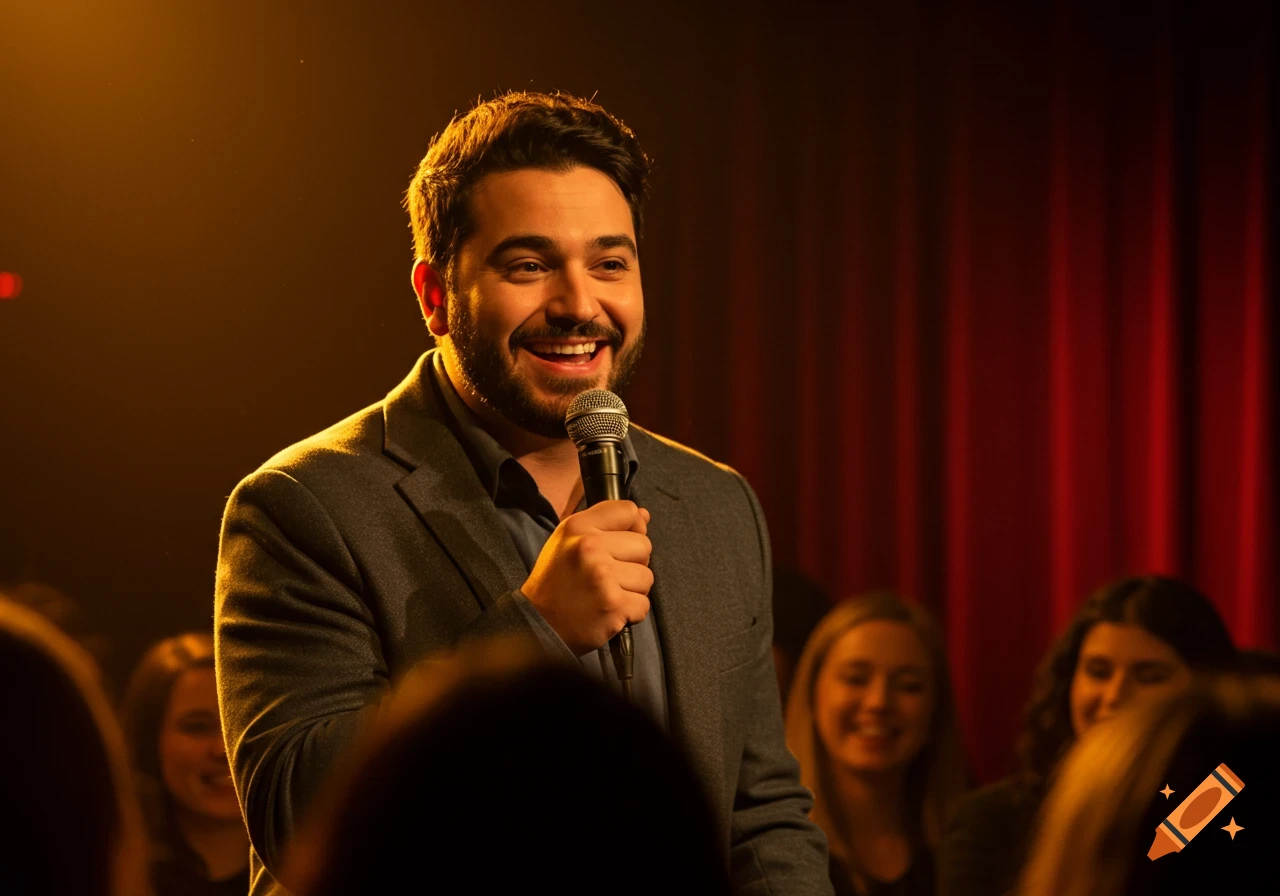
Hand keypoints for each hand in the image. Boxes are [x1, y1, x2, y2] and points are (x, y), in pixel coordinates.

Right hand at [521, 500, 652, 654]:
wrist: (539, 624)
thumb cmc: (557, 582)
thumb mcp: (569, 541)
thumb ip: (606, 523)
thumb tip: (644, 516)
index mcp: (578, 527)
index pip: (628, 511)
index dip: (632, 528)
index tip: (620, 543)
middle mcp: (590, 547)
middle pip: (644, 545)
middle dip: (632, 563)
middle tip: (607, 576)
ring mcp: (603, 576)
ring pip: (646, 576)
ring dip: (632, 589)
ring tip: (607, 593)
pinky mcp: (614, 605)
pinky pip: (644, 604)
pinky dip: (631, 611)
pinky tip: (609, 610)